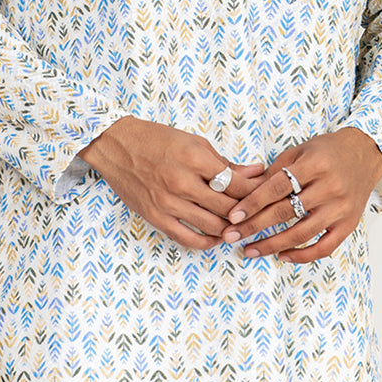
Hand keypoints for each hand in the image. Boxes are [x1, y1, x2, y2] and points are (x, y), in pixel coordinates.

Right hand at [78, 116, 265, 250]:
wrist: (115, 145)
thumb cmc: (156, 139)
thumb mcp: (194, 142)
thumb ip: (225, 162)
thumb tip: (255, 172)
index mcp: (195, 159)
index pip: (237, 183)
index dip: (256, 191)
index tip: (265, 194)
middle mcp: (182, 183)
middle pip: (228, 207)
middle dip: (247, 212)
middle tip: (259, 214)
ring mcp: (168, 203)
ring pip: (212, 225)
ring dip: (231, 229)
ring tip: (241, 227)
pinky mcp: (156, 217)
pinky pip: (188, 238)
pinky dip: (207, 242)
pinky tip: (217, 238)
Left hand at [220, 127, 381, 263]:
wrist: (365, 154)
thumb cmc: (328, 151)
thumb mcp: (300, 151)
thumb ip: (275, 172)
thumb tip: (245, 195)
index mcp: (315, 165)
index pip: (277, 187)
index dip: (253, 203)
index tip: (233, 217)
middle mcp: (330, 187)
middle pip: (285, 212)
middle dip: (254, 226)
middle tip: (231, 236)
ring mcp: (341, 208)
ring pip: (302, 233)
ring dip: (272, 245)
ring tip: (250, 250)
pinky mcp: (349, 224)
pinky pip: (325, 247)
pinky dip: (303, 255)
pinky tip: (283, 256)